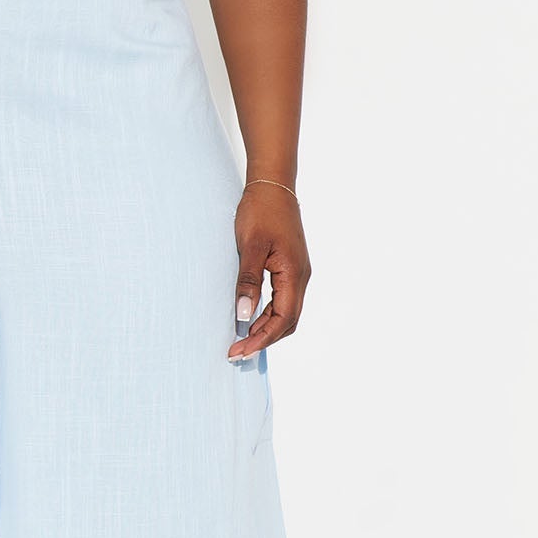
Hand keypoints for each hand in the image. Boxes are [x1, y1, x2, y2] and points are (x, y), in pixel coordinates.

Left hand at [227, 181, 309, 360]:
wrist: (272, 185)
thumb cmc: (261, 211)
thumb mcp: (250, 246)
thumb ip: (248, 281)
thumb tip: (244, 315)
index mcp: (294, 274)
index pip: (282, 319)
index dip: (262, 339)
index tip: (239, 351)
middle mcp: (301, 277)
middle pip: (287, 321)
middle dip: (263, 339)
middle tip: (236, 352)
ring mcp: (297, 272)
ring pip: (286, 312)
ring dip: (265, 328)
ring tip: (240, 339)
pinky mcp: (290, 267)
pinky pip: (282, 300)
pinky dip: (267, 314)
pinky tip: (250, 317)